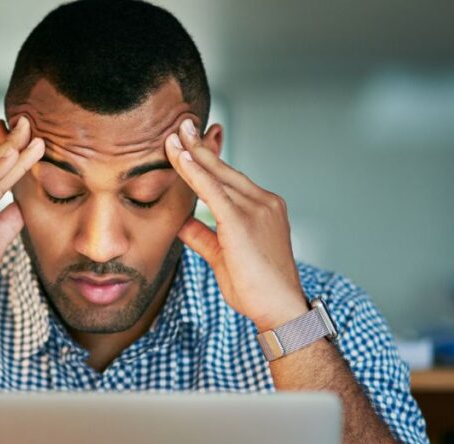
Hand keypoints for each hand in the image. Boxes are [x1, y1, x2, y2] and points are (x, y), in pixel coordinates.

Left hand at [165, 119, 307, 331]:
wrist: (279, 309)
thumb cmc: (256, 288)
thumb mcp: (223, 257)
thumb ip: (203, 236)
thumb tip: (182, 223)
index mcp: (263, 208)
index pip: (230, 178)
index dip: (209, 159)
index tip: (192, 141)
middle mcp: (263, 202)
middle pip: (224, 168)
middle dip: (200, 145)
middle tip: (181, 124)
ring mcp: (256, 209)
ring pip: (217, 175)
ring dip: (193, 153)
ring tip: (175, 134)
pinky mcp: (242, 222)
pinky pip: (213, 191)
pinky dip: (195, 173)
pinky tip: (181, 158)